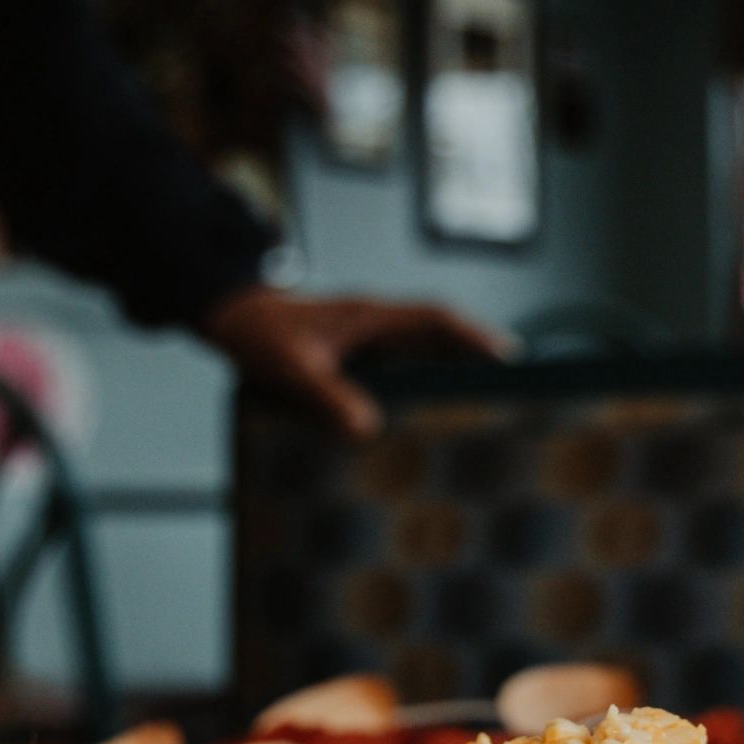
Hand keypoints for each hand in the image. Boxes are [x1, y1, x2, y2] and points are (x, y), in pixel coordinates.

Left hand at [197, 287, 509, 439]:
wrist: (232, 318)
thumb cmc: (258, 333)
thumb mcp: (290, 367)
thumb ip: (326, 395)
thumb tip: (366, 428)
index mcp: (370, 316)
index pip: (435, 319)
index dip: (473, 337)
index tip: (507, 356)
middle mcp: (376, 323)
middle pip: (440, 336)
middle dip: (476, 358)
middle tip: (511, 388)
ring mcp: (369, 338)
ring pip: (423, 352)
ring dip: (450, 372)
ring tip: (481, 408)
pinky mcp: (358, 354)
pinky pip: (400, 367)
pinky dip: (420, 386)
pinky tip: (425, 417)